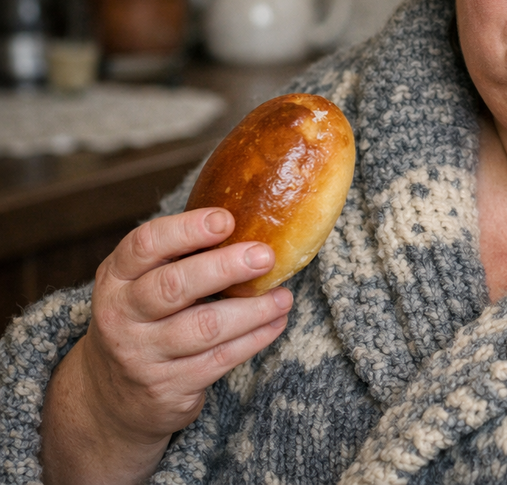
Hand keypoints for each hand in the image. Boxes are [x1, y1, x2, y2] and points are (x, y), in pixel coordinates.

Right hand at [41, 207, 293, 484]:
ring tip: (283, 297)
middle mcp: (122, 315)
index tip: (226, 219)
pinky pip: (220, 359)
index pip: (144, 245)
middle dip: (224, 268)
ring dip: (252, 310)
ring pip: (204, 327)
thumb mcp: (141, 284)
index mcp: (117, 277)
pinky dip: (254, 338)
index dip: (186, 229)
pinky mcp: (168, 387)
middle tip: (265, 256)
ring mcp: (142, 354)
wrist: (112, 397)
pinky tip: (275, 322)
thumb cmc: (145, 320)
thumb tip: (251, 219)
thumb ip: (179, 257)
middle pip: (174, 286)